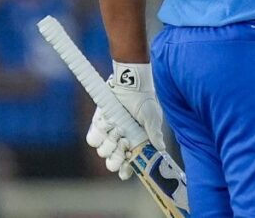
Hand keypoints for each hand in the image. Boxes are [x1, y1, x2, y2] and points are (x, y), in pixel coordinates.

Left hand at [85, 62, 165, 180]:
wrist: (129, 84)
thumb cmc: (144, 101)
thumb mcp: (152, 118)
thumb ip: (154, 134)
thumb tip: (161, 149)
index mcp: (135, 144)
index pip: (128, 165)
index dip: (126, 170)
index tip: (126, 168)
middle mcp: (121, 142)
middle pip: (112, 163)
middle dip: (116, 156)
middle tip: (124, 143)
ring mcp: (109, 135)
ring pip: (102, 152)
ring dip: (110, 141)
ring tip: (118, 127)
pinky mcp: (98, 126)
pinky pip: (92, 139)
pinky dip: (100, 132)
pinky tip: (109, 121)